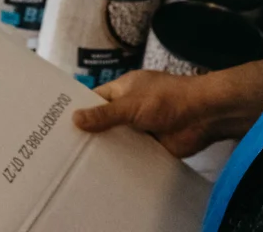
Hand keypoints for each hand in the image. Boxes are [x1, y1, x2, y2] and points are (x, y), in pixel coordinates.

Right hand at [72, 59, 262, 157]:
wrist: (203, 115)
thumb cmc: (169, 98)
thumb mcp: (132, 104)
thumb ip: (105, 114)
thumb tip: (75, 118)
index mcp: (124, 90)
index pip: (95, 99)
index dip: (79, 109)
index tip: (58, 123)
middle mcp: (130, 108)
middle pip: (105, 122)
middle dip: (90, 133)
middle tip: (63, 149)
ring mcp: (140, 127)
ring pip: (117, 139)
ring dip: (106, 149)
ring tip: (77, 164)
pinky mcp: (150, 145)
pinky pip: (132, 154)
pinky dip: (122, 161)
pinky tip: (104, 173)